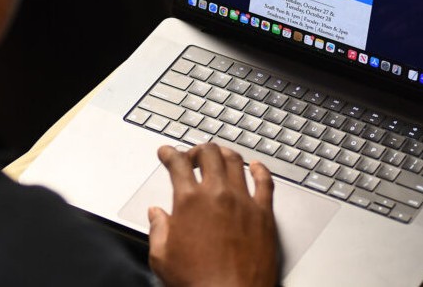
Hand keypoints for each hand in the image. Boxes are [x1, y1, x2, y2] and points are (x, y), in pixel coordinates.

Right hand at [148, 143, 278, 286]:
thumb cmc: (198, 283)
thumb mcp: (163, 258)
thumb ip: (158, 229)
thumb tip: (156, 214)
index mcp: (189, 201)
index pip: (177, 163)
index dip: (169, 153)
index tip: (167, 152)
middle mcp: (217, 194)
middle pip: (209, 153)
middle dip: (197, 150)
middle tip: (192, 156)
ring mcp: (243, 201)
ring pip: (235, 161)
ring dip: (224, 154)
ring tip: (219, 156)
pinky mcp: (264, 214)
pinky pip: (265, 182)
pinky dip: (260, 170)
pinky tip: (256, 167)